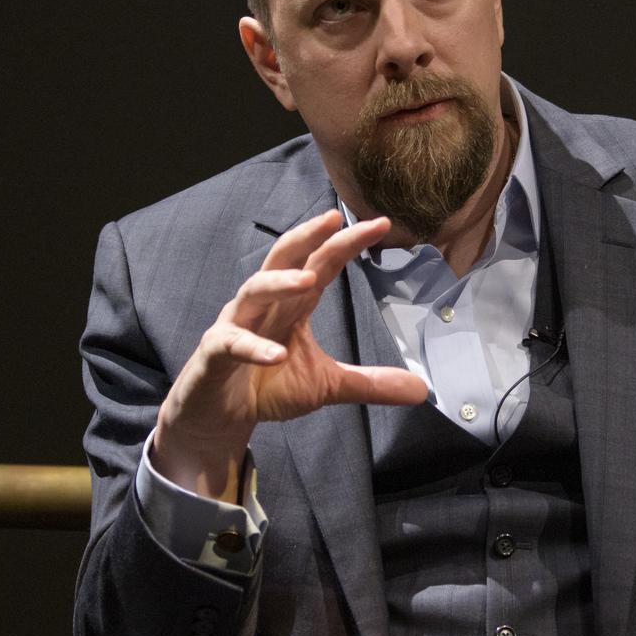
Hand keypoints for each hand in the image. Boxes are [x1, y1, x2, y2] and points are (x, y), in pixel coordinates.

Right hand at [153, 210, 427, 498]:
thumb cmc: (266, 387)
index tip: (380, 224)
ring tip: (307, 281)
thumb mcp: (326, 386)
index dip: (347, 243)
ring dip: (280, 283)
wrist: (217, 416)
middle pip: (283, 259)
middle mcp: (263, 306)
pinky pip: (231, 343)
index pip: (321, 264)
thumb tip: (420, 389)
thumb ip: (370, 383)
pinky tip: (278, 354)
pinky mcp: (214, 355)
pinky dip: (253, 347)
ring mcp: (236, 326)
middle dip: (307, 237)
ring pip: (253, 290)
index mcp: (291, 305)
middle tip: (335, 220)